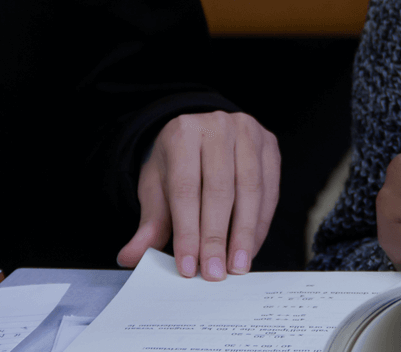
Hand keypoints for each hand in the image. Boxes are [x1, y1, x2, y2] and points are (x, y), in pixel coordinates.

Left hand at [116, 111, 280, 281]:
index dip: (188, 231)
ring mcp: (249, 133)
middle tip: (214, 273)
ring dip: (244, 234)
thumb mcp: (157, 189)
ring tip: (236, 267)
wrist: (202, 137)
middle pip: (220, 190)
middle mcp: (218, 126)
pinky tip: (250, 248)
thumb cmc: (178, 166)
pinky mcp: (270, 147)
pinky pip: (269, 191)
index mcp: (183, 133)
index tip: (189, 266)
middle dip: (216, 237)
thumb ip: (149, 224)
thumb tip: (129, 257)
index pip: (186, 189)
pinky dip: (260, 224)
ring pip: (250, 191)